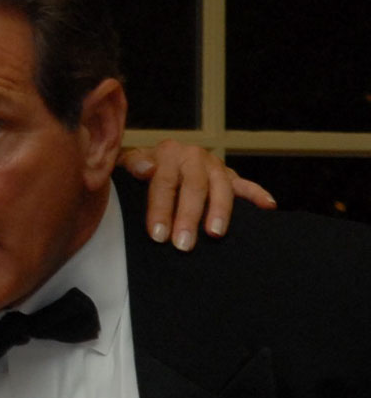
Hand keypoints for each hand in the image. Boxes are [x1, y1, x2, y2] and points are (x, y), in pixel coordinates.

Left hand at [119, 141, 275, 250]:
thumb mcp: (128, 165)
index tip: (158, 235)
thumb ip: (133, 165)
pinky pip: (245, 184)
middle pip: (194, 186)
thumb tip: (146, 169)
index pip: (164, 182)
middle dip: (188, 217)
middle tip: (183, 244)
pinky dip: (257, 193)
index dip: (161, 209)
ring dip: (219, 210)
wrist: (153, 160)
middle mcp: (192, 156)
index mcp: (166, 153)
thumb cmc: (139, 170)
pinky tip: (268, 206)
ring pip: (220, 186)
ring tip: (214, 234)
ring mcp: (213, 165)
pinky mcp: (228, 175)